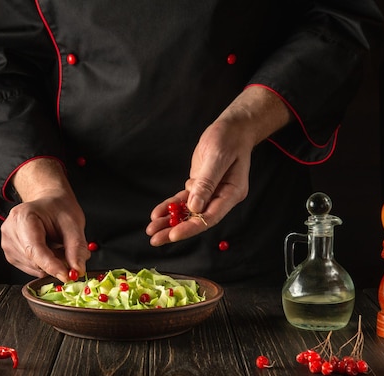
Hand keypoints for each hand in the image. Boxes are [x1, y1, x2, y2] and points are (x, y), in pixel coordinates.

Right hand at [0, 158, 89, 281]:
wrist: (48, 203)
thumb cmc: (59, 209)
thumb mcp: (74, 223)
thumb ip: (76, 247)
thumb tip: (77, 270)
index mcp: (23, 217)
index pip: (35, 249)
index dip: (51, 265)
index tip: (67, 275)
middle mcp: (10, 231)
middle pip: (35, 261)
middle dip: (56, 262)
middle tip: (70, 251)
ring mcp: (8, 244)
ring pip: (34, 267)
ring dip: (51, 263)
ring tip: (57, 245)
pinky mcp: (11, 255)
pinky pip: (32, 269)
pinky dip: (44, 264)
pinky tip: (48, 249)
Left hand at [146, 86, 291, 245]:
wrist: (233, 128)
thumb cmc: (229, 139)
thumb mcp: (218, 157)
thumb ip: (207, 183)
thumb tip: (194, 207)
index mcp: (231, 193)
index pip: (210, 217)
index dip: (191, 227)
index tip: (173, 234)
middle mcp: (221, 197)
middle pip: (196, 219)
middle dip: (175, 230)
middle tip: (155, 239)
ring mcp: (210, 194)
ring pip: (188, 213)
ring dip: (169, 222)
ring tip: (151, 231)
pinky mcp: (199, 187)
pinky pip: (183, 201)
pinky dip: (170, 207)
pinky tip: (157, 215)